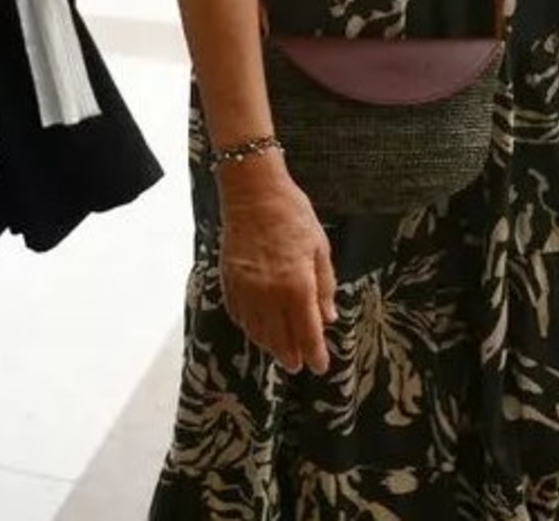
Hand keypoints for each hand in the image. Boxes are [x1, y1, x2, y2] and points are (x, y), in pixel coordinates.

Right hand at [215, 152, 337, 373]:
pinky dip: (250, 328)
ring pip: (258, 332)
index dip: (315, 354)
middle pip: (280, 339)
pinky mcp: (229, 282)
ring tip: (280, 352)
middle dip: (291, 355)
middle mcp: (269, 294)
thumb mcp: (320, 248)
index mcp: (297, 286)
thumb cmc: (292, 214)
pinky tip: (257, 329)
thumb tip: (329, 317)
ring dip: (270, 346)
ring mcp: (246, 290)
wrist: (253, 192)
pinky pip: (239, 316)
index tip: (320, 366)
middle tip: (298, 365)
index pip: (307, 333)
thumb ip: (324, 286)